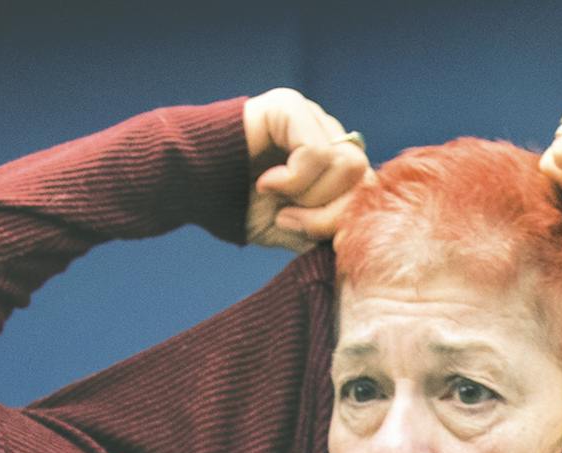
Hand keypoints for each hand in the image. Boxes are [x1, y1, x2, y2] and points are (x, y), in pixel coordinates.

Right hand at [243, 87, 370, 250]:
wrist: (193, 186)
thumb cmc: (241, 206)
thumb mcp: (295, 230)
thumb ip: (330, 232)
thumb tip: (364, 239)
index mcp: (333, 161)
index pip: (368, 189)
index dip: (344, 220)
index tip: (305, 233)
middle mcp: (327, 133)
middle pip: (363, 176)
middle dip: (329, 211)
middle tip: (289, 218)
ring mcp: (311, 115)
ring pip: (345, 163)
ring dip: (310, 194)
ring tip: (276, 196)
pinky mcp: (290, 105)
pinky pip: (316, 151)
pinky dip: (293, 178)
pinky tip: (265, 181)